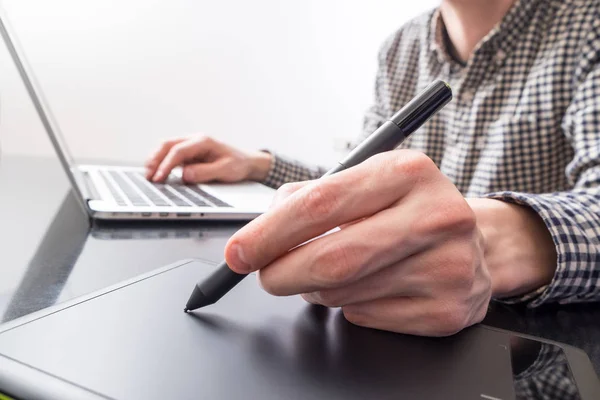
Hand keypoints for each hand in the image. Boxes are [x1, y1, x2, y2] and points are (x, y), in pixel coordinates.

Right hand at [145, 135, 271, 182]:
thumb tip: (185, 175)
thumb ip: (205, 172)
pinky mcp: (188, 155)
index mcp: (203, 141)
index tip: (159, 177)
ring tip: (149, 176)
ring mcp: (190, 147)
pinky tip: (157, 174)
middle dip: (155, 159)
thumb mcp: (225, 170)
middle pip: (167, 145)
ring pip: (166, 149)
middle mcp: (194, 141)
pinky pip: (170, 156)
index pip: (178, 150)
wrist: (247, 162)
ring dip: (155, 160)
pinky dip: (161, 163)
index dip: (166, 164)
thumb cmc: (238, 164)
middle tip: (148, 176)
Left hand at [224, 150, 491, 335]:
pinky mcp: (447, 309)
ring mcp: (447, 266)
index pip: (322, 204)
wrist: (476, 242)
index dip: (269, 232)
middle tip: (265, 275)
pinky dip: (348, 307)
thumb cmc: (407, 209)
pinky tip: (366, 287)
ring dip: (316, 289)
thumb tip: (260, 232)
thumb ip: (310, 198)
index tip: (239, 251)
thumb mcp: (365, 182)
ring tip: (328, 272)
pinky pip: (366, 317)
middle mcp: (435, 215)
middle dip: (281, 273)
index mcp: (407, 172)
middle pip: (332, 258)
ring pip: (344, 293)